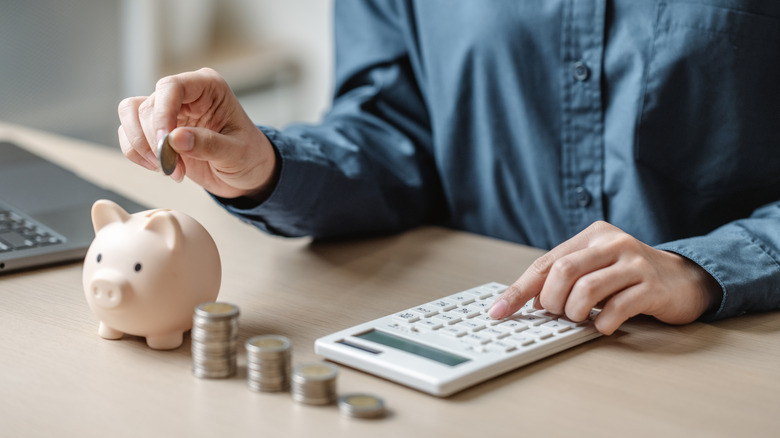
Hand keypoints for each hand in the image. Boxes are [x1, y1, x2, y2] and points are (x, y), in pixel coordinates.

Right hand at [117, 68, 277, 198]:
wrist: (247, 174)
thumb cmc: (249, 157)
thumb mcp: (236, 153)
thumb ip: (208, 145)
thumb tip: (175, 138)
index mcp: (208, 87)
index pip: (171, 87)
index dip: (162, 114)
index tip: (166, 144)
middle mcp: (185, 94)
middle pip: (148, 105)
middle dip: (155, 141)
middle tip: (174, 168)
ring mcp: (169, 110)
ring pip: (131, 115)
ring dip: (142, 146)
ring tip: (169, 170)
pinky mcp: (157, 129)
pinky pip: (129, 133)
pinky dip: (137, 153)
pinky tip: (162, 169)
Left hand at [488, 221, 720, 334]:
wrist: (684, 279)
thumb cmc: (630, 276)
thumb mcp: (595, 268)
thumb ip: (564, 279)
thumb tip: (526, 303)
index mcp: (592, 235)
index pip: (545, 263)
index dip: (519, 290)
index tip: (499, 311)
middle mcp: (612, 243)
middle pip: (563, 272)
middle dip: (551, 301)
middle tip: (557, 314)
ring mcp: (634, 262)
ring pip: (586, 289)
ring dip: (575, 312)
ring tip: (580, 318)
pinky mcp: (653, 286)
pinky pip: (617, 308)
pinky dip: (602, 323)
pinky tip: (603, 326)